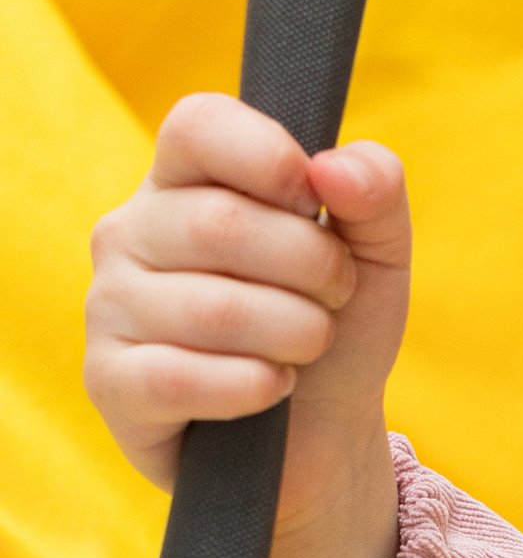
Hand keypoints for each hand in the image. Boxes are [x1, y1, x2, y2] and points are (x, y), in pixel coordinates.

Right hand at [86, 97, 410, 557]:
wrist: (321, 432)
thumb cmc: (334, 322)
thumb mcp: (376, 253)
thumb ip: (375, 191)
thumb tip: (335, 168)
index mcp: (187, 179)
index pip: (197, 125)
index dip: (264, 153)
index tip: (312, 194)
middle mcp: (132, 232)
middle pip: (221, 223)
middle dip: (312, 266)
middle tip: (335, 294)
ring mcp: (109, 306)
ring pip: (212, 307)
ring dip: (294, 331)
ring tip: (308, 345)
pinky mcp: (109, 381)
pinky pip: (181, 377)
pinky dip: (254, 385)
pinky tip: (273, 387)